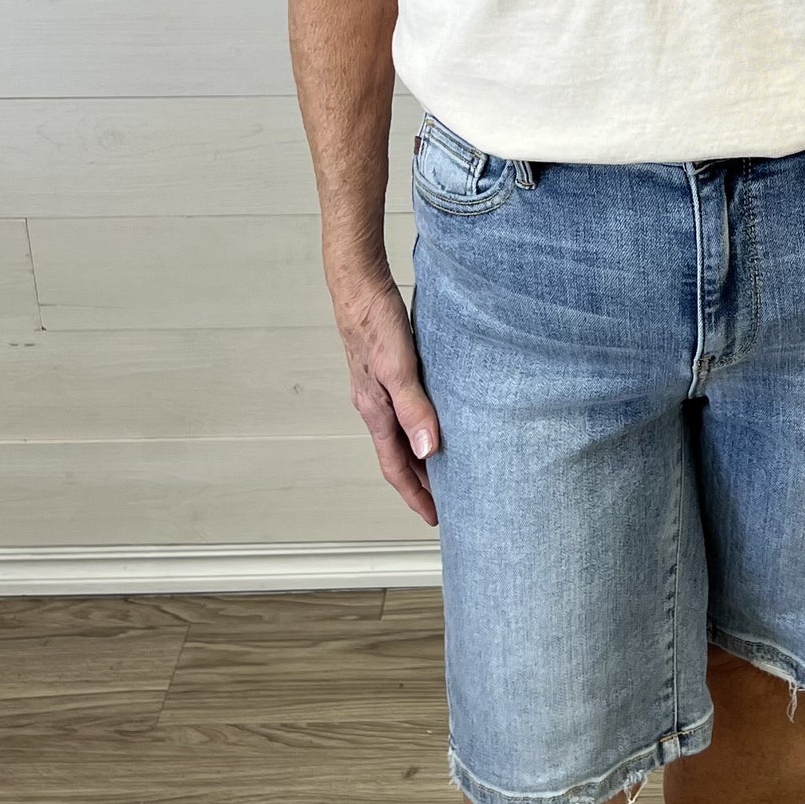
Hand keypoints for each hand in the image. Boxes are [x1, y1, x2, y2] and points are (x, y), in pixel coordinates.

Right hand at [332, 272, 441, 524]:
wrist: (358, 286)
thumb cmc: (374, 322)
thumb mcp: (398, 368)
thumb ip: (413, 409)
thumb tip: (428, 450)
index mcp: (375, 412)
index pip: (396, 467)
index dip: (415, 495)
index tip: (434, 517)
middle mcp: (374, 406)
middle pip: (398, 456)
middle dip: (420, 482)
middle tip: (447, 501)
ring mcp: (378, 390)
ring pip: (400, 434)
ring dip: (420, 455)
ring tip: (446, 469)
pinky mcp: (385, 372)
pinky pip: (404, 412)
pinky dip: (419, 426)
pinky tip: (435, 420)